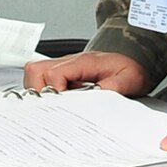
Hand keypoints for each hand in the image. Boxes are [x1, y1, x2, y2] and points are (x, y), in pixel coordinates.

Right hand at [24, 50, 151, 95]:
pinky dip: (42, 91)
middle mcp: (68, 62)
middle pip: (35, 70)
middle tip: (51, 107)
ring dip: (38, 91)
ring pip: (33, 73)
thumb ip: (114, 88)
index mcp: (84, 62)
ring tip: (52, 105)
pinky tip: (56, 101)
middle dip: (38, 92)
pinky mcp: (61, 72)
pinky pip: (39, 78)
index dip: (55, 92)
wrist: (133, 59)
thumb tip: (96, 97)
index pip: (54, 74)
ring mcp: (62, 66)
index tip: (62, 105)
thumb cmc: (129, 69)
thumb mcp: (130, 79)